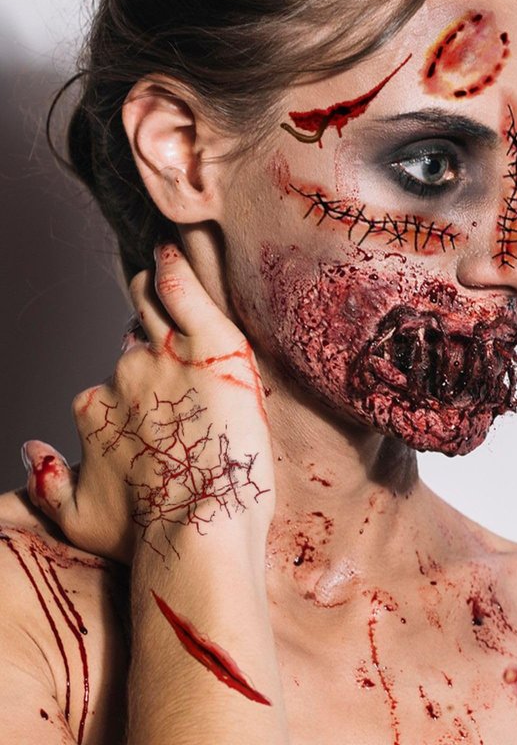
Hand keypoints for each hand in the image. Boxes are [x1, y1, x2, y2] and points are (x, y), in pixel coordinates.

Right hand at [24, 244, 273, 562]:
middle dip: (154, 349)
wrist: (197, 532)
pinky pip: (183, 292)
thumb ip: (48, 486)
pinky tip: (173, 257)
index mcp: (95, 408)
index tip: (164, 405)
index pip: (115, 383)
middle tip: (183, 364)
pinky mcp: (208, 345)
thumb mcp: (80, 521)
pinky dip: (177, 272)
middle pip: (137, 346)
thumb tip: (33, 451)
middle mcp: (121, 376)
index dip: (141, 391)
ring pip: (156, 313)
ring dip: (161, 302)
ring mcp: (163, 356)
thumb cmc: (148, 533)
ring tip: (174, 291)